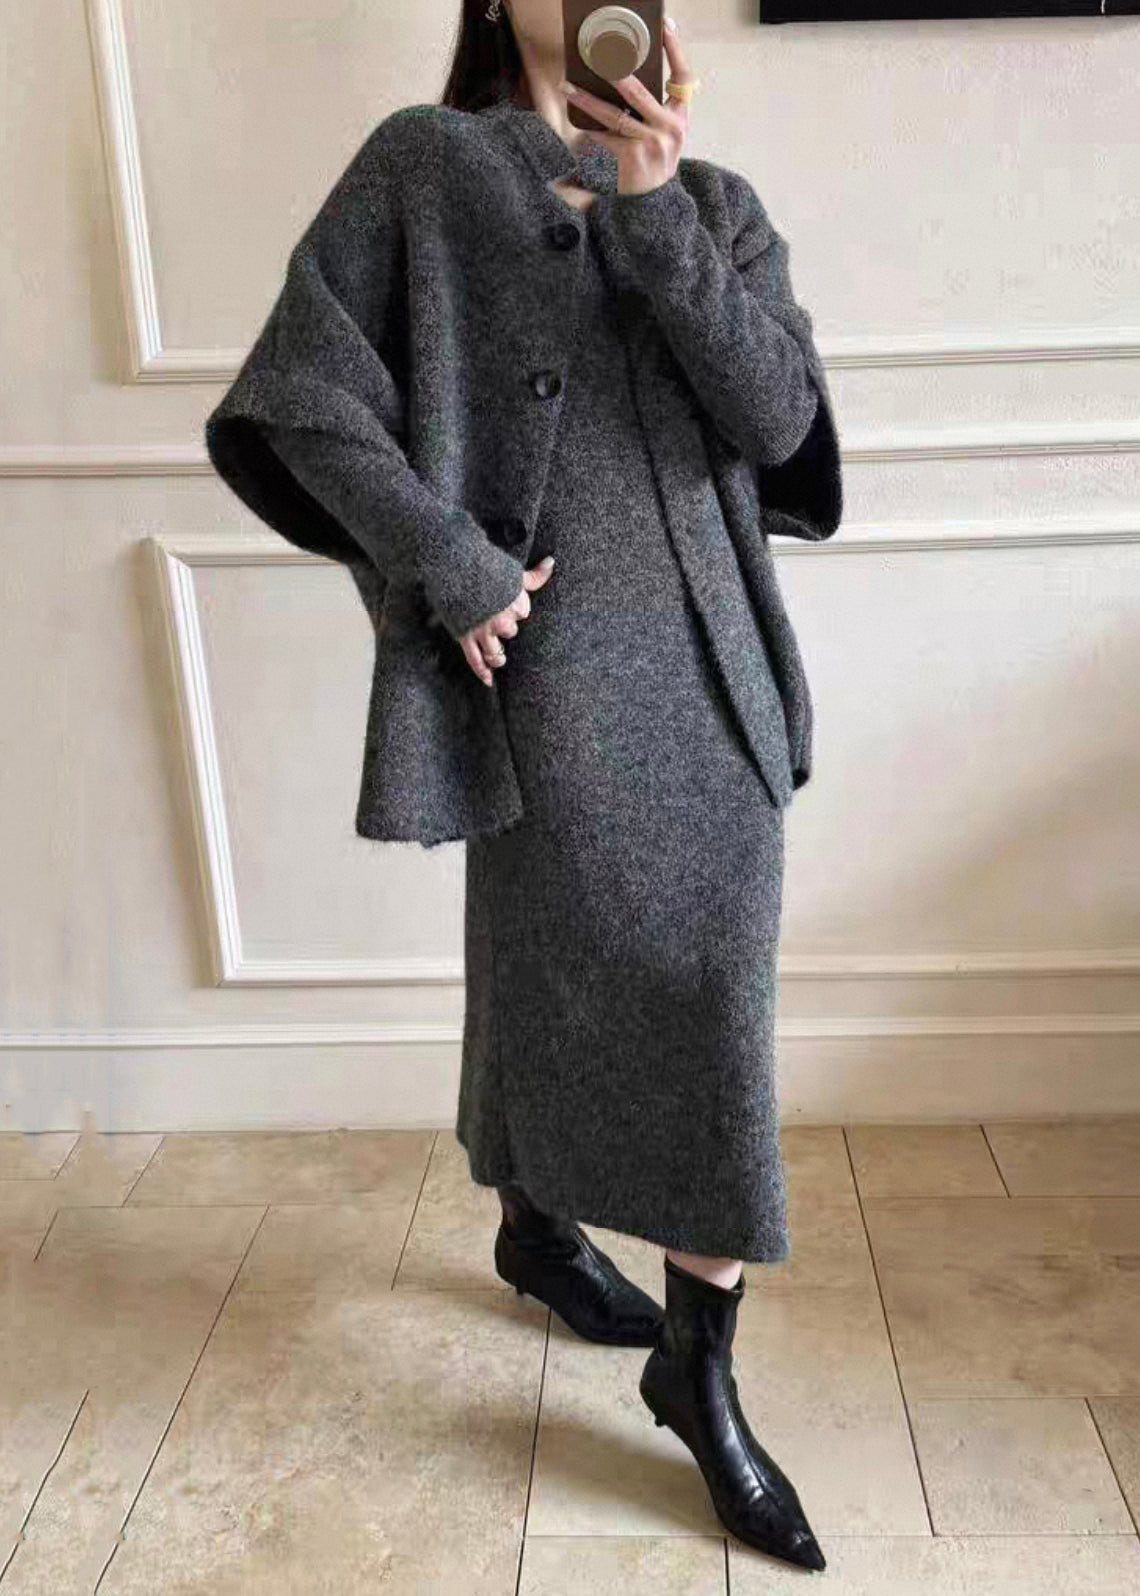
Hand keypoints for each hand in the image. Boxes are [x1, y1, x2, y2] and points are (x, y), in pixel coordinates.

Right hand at [459, 553, 554, 685]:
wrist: (455, 566)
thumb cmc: (485, 566)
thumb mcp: (513, 571)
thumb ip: (535, 575)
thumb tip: (551, 563)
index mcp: (516, 605)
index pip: (523, 614)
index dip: (515, 609)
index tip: (507, 603)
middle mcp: (502, 621)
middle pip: (510, 632)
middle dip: (504, 627)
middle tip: (496, 620)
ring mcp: (483, 632)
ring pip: (495, 653)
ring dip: (498, 656)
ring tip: (500, 658)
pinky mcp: (466, 637)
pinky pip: (475, 660)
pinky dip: (482, 672)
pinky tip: (489, 680)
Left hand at [558, 15, 694, 197]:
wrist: (655, 204)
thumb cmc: (656, 160)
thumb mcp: (668, 134)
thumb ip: (658, 108)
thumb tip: (629, 73)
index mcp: (680, 118)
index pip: (683, 77)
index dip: (675, 50)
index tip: (665, 25)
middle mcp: (669, 129)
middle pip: (638, 92)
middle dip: (614, 72)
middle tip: (598, 55)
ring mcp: (649, 144)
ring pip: (613, 115)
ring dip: (586, 101)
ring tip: (567, 87)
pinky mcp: (630, 158)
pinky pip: (603, 138)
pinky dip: (589, 133)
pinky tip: (576, 128)